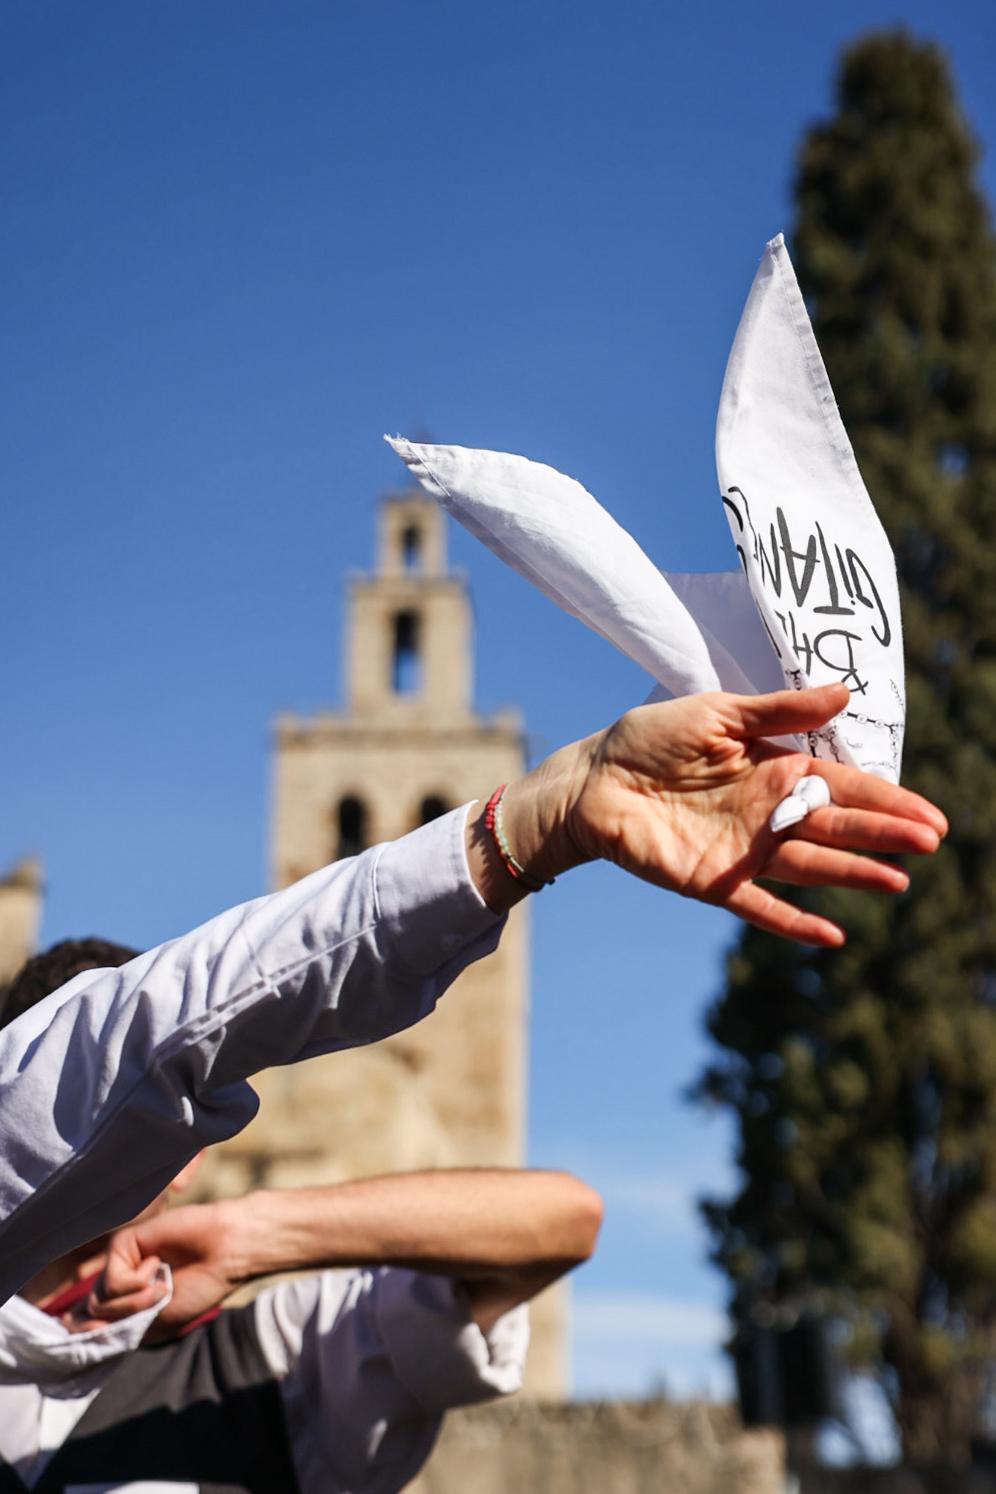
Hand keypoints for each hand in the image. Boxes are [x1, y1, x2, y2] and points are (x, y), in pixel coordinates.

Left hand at [82, 1201, 241, 1337]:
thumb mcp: (155, 1324)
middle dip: (127, 1318)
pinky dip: (138, 1282)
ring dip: (136, 1301)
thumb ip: (116, 1329)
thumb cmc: (198, 1289)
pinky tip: (158, 1264)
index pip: (89, 1324)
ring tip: (163, 1285)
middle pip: (92, 1316)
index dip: (94, 1334)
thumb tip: (70, 1325)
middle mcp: (118, 1283)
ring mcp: (119, 1263)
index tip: (116, 1335)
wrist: (223, 1254)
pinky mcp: (122, 1244)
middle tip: (158, 1304)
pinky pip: (112, 1280)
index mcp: (126, 1304)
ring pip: (100, 1300)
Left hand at [491, 684, 945, 946]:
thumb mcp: (717, 713)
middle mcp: (767, 813)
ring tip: (898, 883)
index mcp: (774, 769)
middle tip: (930, 843)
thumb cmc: (649, 739)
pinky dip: (793, 923)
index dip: (886, 799)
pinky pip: (759, 906)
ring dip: (853, 874)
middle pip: (836, 827)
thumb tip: (844, 693)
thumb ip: (779, 711)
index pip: (842, 786)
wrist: (591, 778)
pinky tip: (831, 936)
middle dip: (883, 834)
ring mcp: (743, 850)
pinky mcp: (712, 880)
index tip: (930, 816)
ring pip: (809, 866)